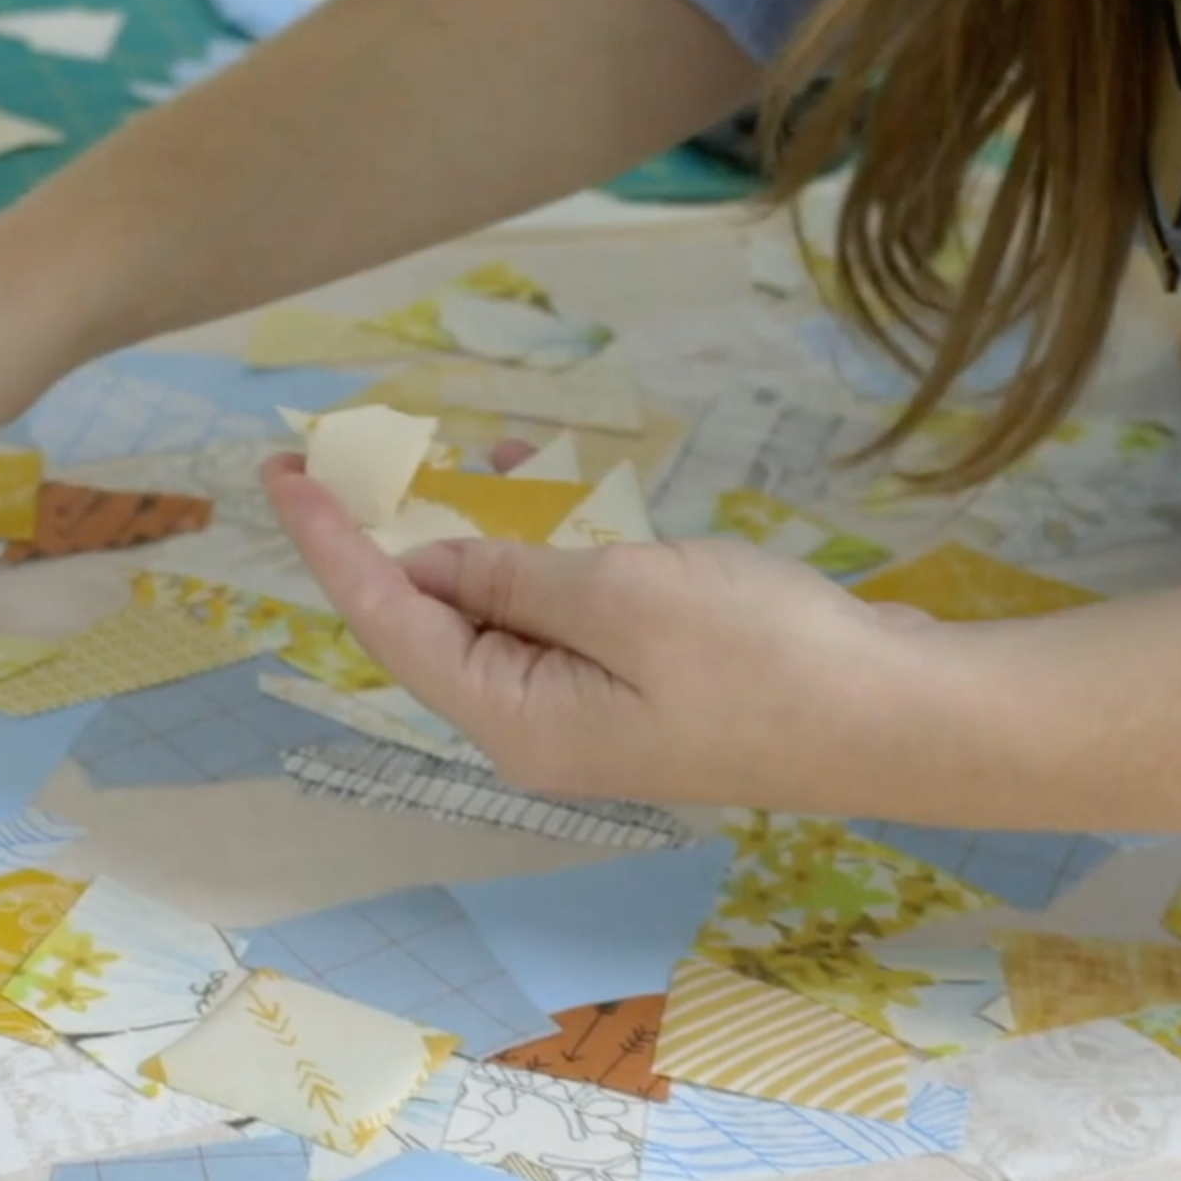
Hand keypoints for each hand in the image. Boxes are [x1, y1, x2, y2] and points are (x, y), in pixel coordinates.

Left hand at [262, 454, 957, 809]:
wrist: (898, 718)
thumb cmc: (764, 657)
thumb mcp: (623, 597)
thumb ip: (515, 578)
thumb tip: (433, 568)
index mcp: (514, 720)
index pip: (390, 622)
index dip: (332, 543)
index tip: (282, 473)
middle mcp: (534, 729)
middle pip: (432, 623)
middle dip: (398, 532)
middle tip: (356, 451)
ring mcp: (589, 715)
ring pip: (498, 613)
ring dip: (483, 536)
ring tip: (489, 459)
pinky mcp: (638, 693)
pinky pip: (557, 619)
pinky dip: (542, 557)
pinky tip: (551, 503)